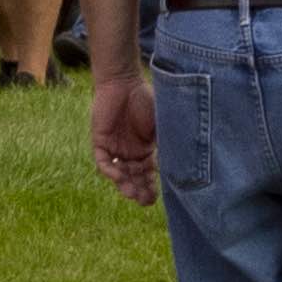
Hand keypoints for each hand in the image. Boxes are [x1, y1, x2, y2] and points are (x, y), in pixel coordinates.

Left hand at [89, 65, 156, 206]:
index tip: (156, 198)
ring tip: (132, 194)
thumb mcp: (160, 124)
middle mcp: (129, 152)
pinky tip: (117, 176)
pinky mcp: (100, 141)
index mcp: (145, 150)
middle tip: (145, 201)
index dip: (151, 187)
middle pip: (133, 178)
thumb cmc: (145, 98)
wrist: (124, 81)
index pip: (148, 175)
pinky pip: (102, 161)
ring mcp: (114, 148)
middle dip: (139, 190)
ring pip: (118, 173)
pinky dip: (109, 169)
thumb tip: (180, 164)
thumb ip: (166, 143)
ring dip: (125, 184)